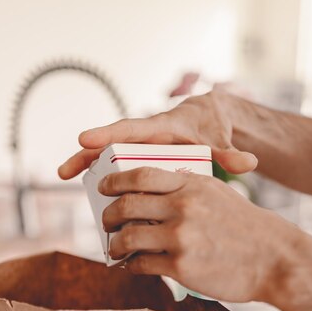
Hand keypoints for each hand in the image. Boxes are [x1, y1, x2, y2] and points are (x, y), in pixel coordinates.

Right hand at [58, 91, 257, 179]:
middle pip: (110, 143)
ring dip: (84, 164)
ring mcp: (138, 146)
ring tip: (62, 176)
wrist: (210, 120)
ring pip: (107, 154)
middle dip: (86, 154)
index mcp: (162, 128)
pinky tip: (85, 190)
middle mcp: (145, 135)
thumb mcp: (221, 141)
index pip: (132, 130)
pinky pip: (114, 165)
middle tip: (64, 170)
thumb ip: (230, 153)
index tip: (84, 139)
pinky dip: (100, 174)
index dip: (108, 135)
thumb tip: (249, 163)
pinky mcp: (137, 157)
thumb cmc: (213, 129)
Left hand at [99, 167, 298, 302]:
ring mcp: (181, 237)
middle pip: (127, 205)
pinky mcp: (181, 266)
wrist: (274, 259)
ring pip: (128, 237)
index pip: (141, 176)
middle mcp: (183, 207)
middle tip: (106, 223)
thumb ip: (186, 190)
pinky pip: (142, 264)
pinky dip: (131, 266)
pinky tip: (132, 266)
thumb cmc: (245, 228)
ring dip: (115, 245)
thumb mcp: (217, 194)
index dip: (114, 181)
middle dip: (108, 215)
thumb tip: (150, 196)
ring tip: (115, 249)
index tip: (104, 188)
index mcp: (192, 184)